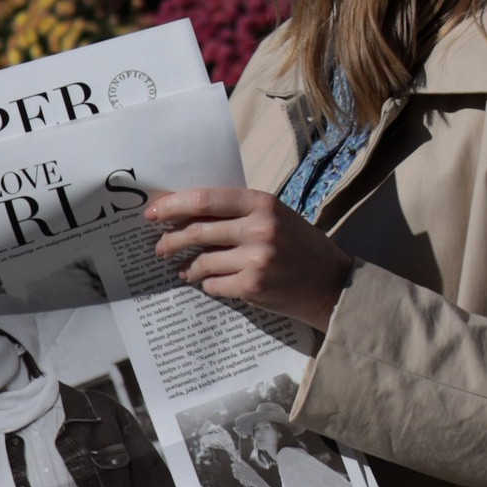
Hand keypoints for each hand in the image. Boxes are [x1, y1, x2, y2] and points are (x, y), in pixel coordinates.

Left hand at [148, 186, 347, 332]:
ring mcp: (256, 260)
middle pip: (197, 231)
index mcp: (262, 203)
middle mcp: (259, 228)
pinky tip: (208, 283)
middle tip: (159, 247)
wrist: (332, 284)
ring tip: (184, 269)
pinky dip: (207, 284)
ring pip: (202, 261)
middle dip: (171, 240)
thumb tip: (190, 213)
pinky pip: (214, 284)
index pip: (205, 199)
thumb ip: (238, 212)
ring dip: (188, 266)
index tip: (154, 212)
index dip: (174, 204)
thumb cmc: (300, 246)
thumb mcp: (275, 217)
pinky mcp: (253, 287)